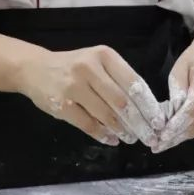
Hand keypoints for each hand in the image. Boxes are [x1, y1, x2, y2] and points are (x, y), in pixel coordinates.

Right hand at [17, 46, 166, 147]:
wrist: (35, 68)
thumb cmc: (73, 66)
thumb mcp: (97, 62)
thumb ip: (117, 79)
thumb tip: (144, 107)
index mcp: (104, 55)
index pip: (133, 82)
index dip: (148, 104)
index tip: (158, 120)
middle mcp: (90, 68)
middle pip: (122, 101)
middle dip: (139, 122)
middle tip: (149, 136)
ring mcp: (74, 86)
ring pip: (106, 114)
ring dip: (122, 130)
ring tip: (131, 138)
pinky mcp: (63, 105)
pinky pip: (88, 124)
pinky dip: (102, 134)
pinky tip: (111, 139)